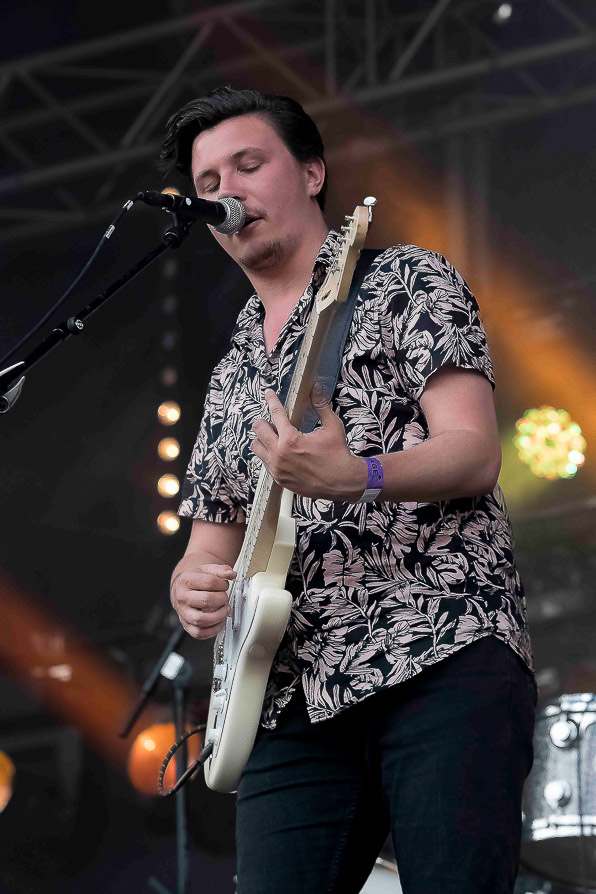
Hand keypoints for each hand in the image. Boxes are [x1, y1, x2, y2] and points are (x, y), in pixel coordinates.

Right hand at [170, 563, 235, 638]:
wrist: (181, 589)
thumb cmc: (194, 580)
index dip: (222, 584)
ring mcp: (183, 613)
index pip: (209, 582)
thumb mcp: (206, 570)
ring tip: (225, 610)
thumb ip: (220, 570)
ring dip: (219, 616)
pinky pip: (199, 633)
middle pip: (206, 600)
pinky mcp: (186, 625)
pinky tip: (219, 621)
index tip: (225, 585)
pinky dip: (213, 630)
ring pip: (202, 620)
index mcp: (186, 581)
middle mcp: (182, 598)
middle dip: (222, 599)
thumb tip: (231, 574)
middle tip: (225, 598)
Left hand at [250, 385, 366, 500]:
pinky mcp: (279, 479)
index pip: (276, 414)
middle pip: (258, 430)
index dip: (272, 400)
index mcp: (291, 440)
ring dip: (262, 439)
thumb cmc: (338, 455)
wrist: (342, 482)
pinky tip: (280, 451)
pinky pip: (264, 462)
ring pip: (256, 447)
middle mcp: (280, 454)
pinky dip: (269, 454)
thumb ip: (321, 406)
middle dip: (264, 421)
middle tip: (272, 421)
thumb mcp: (332, 426)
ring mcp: (277, 468)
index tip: (269, 394)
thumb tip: (316, 389)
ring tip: (274, 436)